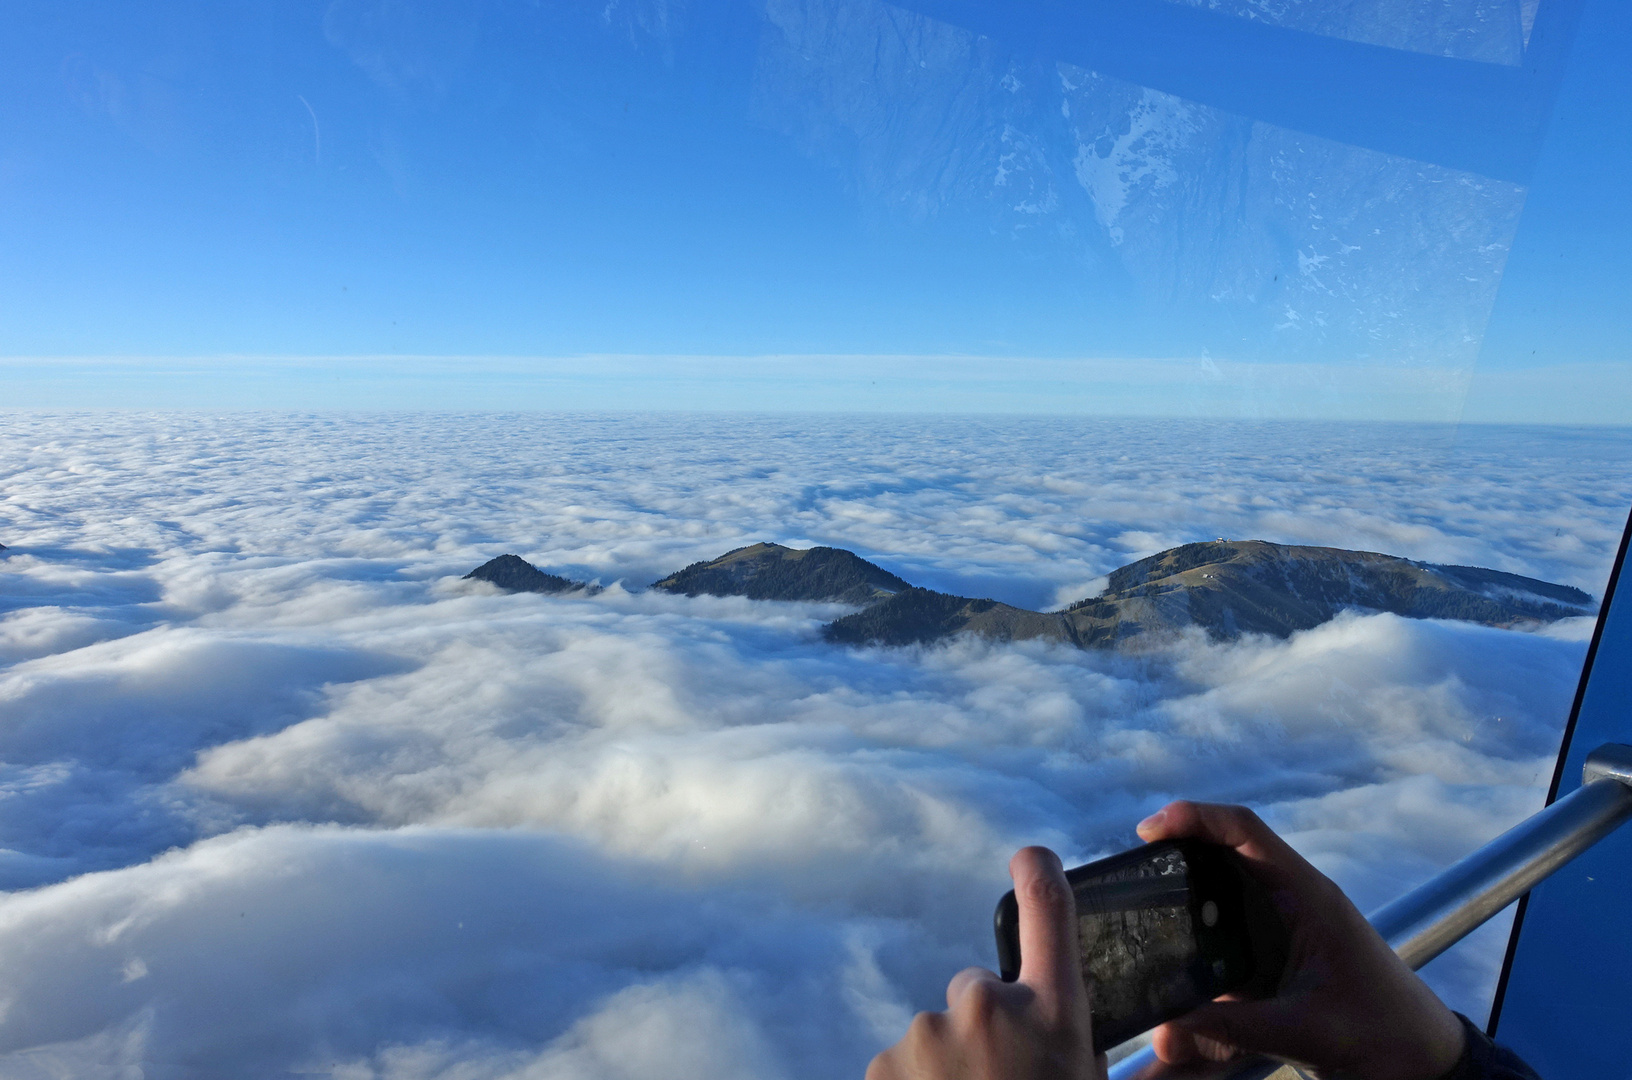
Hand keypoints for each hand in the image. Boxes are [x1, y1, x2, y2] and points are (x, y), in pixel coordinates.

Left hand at [866, 847, 1104, 1079]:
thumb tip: (1091, 1033)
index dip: (1038, 872)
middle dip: (984, 1025)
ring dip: (949, 1062)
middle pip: (975, 988)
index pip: (1047, 908)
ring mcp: (928, 1033)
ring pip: (939, 1032)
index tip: (1030, 857)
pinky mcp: (884, 1062)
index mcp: (1050, 1012)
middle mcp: (986, 1007)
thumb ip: (1084, 1045)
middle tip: (999, 1075)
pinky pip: (903, 1062)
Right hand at [1139, 801, 1465, 1079]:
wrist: (1423, 1063)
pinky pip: (1227, 931)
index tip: (1150, 831)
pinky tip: (1171, 956)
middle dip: (1178, 854)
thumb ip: (1231, 1028)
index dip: (1196, 818)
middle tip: (1132, 872)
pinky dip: (1197, 936)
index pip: (1246, 830)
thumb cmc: (1382, 1035)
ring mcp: (1284, 926)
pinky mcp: (1277, 955)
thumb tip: (1162, 1030)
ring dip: (1185, 896)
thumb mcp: (1303, 1031)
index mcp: (1308, 896)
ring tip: (1141, 909)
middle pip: (1225, 853)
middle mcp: (1292, 899)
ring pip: (1223, 892)